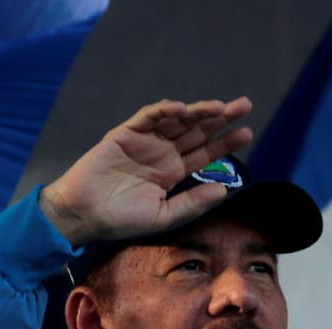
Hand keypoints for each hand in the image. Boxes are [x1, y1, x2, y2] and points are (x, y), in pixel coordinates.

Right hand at [39, 97, 253, 245]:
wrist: (84, 216)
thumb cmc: (123, 220)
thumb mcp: (165, 216)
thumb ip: (193, 203)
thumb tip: (224, 190)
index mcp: (173, 171)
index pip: (205, 152)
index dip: (226, 142)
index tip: (248, 133)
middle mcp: (162, 153)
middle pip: (197, 131)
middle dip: (220, 118)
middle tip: (245, 105)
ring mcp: (144, 141)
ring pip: (176, 120)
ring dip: (197, 111)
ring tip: (219, 107)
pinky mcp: (124, 134)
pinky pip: (146, 117)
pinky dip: (163, 111)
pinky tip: (181, 108)